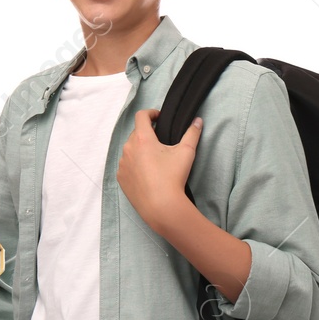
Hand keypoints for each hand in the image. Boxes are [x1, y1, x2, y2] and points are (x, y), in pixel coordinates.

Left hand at [117, 109, 201, 231]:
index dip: (150, 113)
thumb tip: (198, 121)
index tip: (159, 117)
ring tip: (155, 159)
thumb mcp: (186, 152)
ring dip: (140, 150)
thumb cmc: (173, 177)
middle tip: (161, 141)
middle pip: (136, 133)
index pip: (141, 116)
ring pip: (130, 150)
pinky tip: (147, 173)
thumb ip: (192, 133)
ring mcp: (122, 164)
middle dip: (148, 134)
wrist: (161, 205)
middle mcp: (128, 149)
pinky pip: (126, 165)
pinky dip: (135, 164)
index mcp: (142, 139)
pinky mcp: (121, 177)